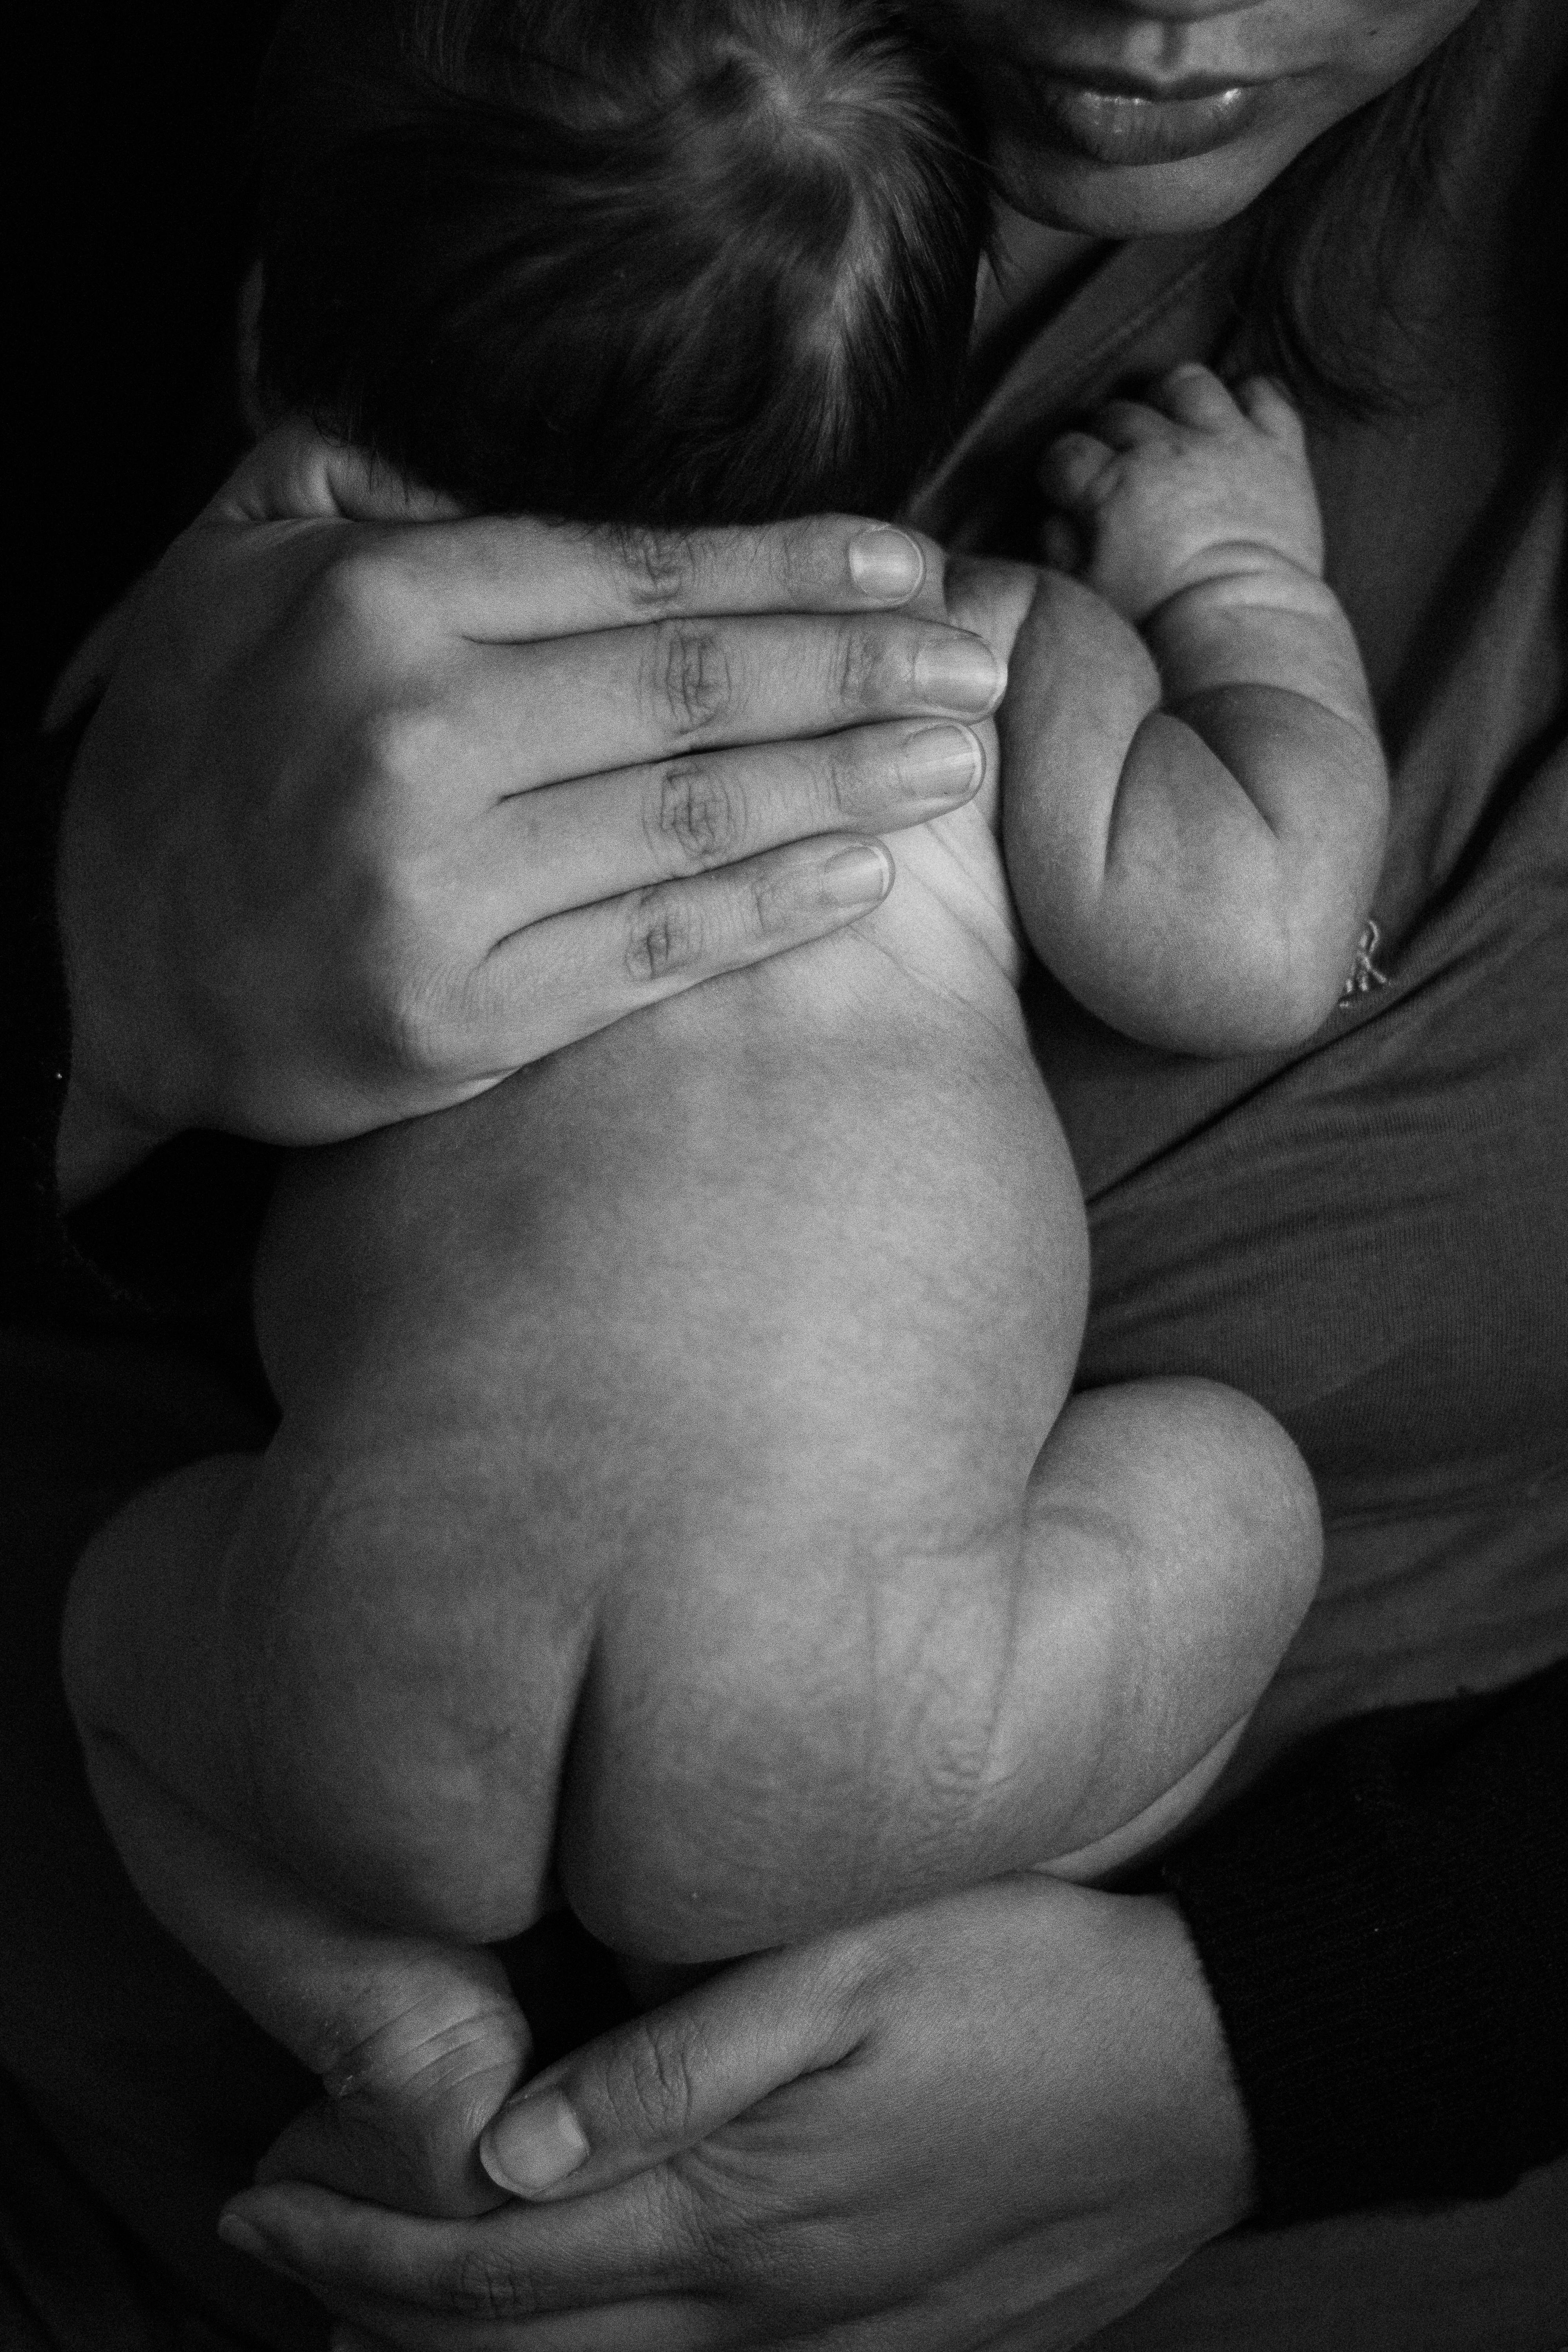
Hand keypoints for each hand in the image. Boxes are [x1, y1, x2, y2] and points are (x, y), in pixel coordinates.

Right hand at [55, 420, 1000, 1200]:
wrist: (99, 964)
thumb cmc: (196, 752)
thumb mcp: (235, 572)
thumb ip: (367, 489)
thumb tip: (504, 458)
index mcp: (380, 607)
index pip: (638, 575)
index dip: (794, 567)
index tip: (909, 560)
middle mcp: (415, 739)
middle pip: (693, 690)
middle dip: (859, 667)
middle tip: (978, 658)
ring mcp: (436, 888)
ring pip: (693, 818)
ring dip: (848, 783)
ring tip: (958, 758)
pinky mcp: (455, 1018)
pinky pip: (652, 952)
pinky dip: (769, 909)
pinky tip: (865, 873)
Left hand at [223, 1877, 1256, 2350]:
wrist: (1208, 2075)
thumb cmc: (1024, 1989)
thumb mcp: (849, 1977)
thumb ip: (675, 2063)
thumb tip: (509, 2141)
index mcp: (735, 2209)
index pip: (492, 2254)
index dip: (360, 2235)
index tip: (257, 2200)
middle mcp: (766, 2305)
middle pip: (528, 2341)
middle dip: (381, 2301)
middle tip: (279, 2250)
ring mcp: (834, 2341)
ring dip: (474, 2350)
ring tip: (379, 2308)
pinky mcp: (892, 2342)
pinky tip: (582, 2333)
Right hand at [1039, 364, 1319, 620]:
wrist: (1243, 631)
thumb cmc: (1158, 624)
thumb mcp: (1088, 595)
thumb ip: (1060, 547)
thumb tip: (1056, 514)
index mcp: (1112, 487)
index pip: (1066, 454)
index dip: (1061, 471)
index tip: (1068, 491)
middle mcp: (1166, 450)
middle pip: (1121, 414)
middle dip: (1110, 436)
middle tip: (1118, 468)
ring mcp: (1227, 443)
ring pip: (1188, 384)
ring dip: (1173, 399)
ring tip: (1174, 428)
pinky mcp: (1278, 450)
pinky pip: (1264, 394)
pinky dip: (1249, 400)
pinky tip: (1237, 423)